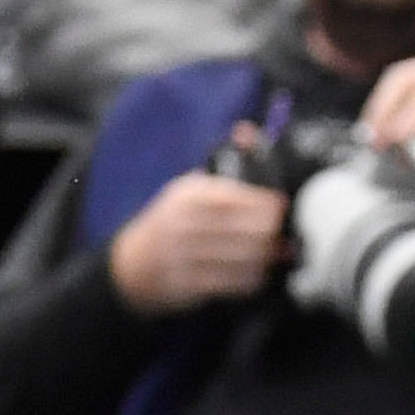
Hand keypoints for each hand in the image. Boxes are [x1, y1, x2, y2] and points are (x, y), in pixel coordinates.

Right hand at [107, 164, 288, 314]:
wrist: (130, 263)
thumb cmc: (171, 221)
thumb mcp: (188, 188)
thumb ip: (222, 163)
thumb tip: (247, 130)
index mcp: (188, 195)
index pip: (236, 196)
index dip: (266, 203)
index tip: (282, 205)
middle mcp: (183, 224)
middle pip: (244, 228)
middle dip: (270, 232)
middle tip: (284, 233)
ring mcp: (182, 256)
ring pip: (241, 257)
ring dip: (265, 256)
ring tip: (278, 252)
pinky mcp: (185, 285)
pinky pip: (229, 283)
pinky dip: (251, 279)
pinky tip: (259, 273)